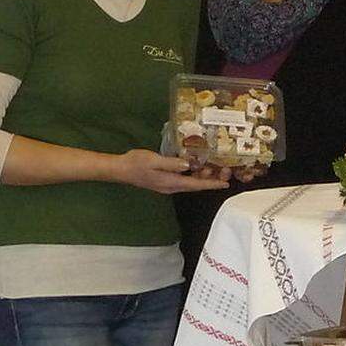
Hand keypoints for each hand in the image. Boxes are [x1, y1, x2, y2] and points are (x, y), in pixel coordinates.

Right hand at [111, 149, 228, 193]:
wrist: (120, 169)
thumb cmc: (136, 163)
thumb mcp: (154, 160)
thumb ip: (171, 163)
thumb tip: (188, 165)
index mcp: (171, 182)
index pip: (196, 185)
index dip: (212, 184)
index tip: (225, 184)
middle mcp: (172, 186)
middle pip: (196, 185)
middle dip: (212, 180)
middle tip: (225, 171)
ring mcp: (168, 184)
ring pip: (191, 182)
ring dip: (204, 176)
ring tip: (215, 167)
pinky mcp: (165, 180)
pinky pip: (185, 180)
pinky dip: (194, 174)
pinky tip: (198, 166)